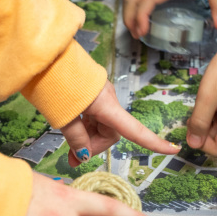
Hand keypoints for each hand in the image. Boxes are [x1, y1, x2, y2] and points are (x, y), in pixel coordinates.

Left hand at [61, 81, 179, 165]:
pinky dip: (85, 127)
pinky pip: (94, 116)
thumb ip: (76, 138)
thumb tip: (83, 157)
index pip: (135, 130)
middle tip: (73, 158)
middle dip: (95, 147)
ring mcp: (100, 96)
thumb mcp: (63, 117)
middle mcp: (108, 100)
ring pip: (102, 126)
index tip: (172, 150)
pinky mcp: (92, 93)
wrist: (43, 56)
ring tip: (68, 150)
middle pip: (112, 132)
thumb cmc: (53, 84)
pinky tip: (70, 131)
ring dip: (88, 139)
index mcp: (106, 105)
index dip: (154, 142)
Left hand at [186, 12, 216, 201]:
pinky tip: (207, 100)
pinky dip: (207, 116)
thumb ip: (199, 123)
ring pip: (213, 133)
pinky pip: (214, 121)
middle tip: (200, 114)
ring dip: (204, 124)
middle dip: (205, 137)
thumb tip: (194, 146)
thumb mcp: (208, 97)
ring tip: (206, 101)